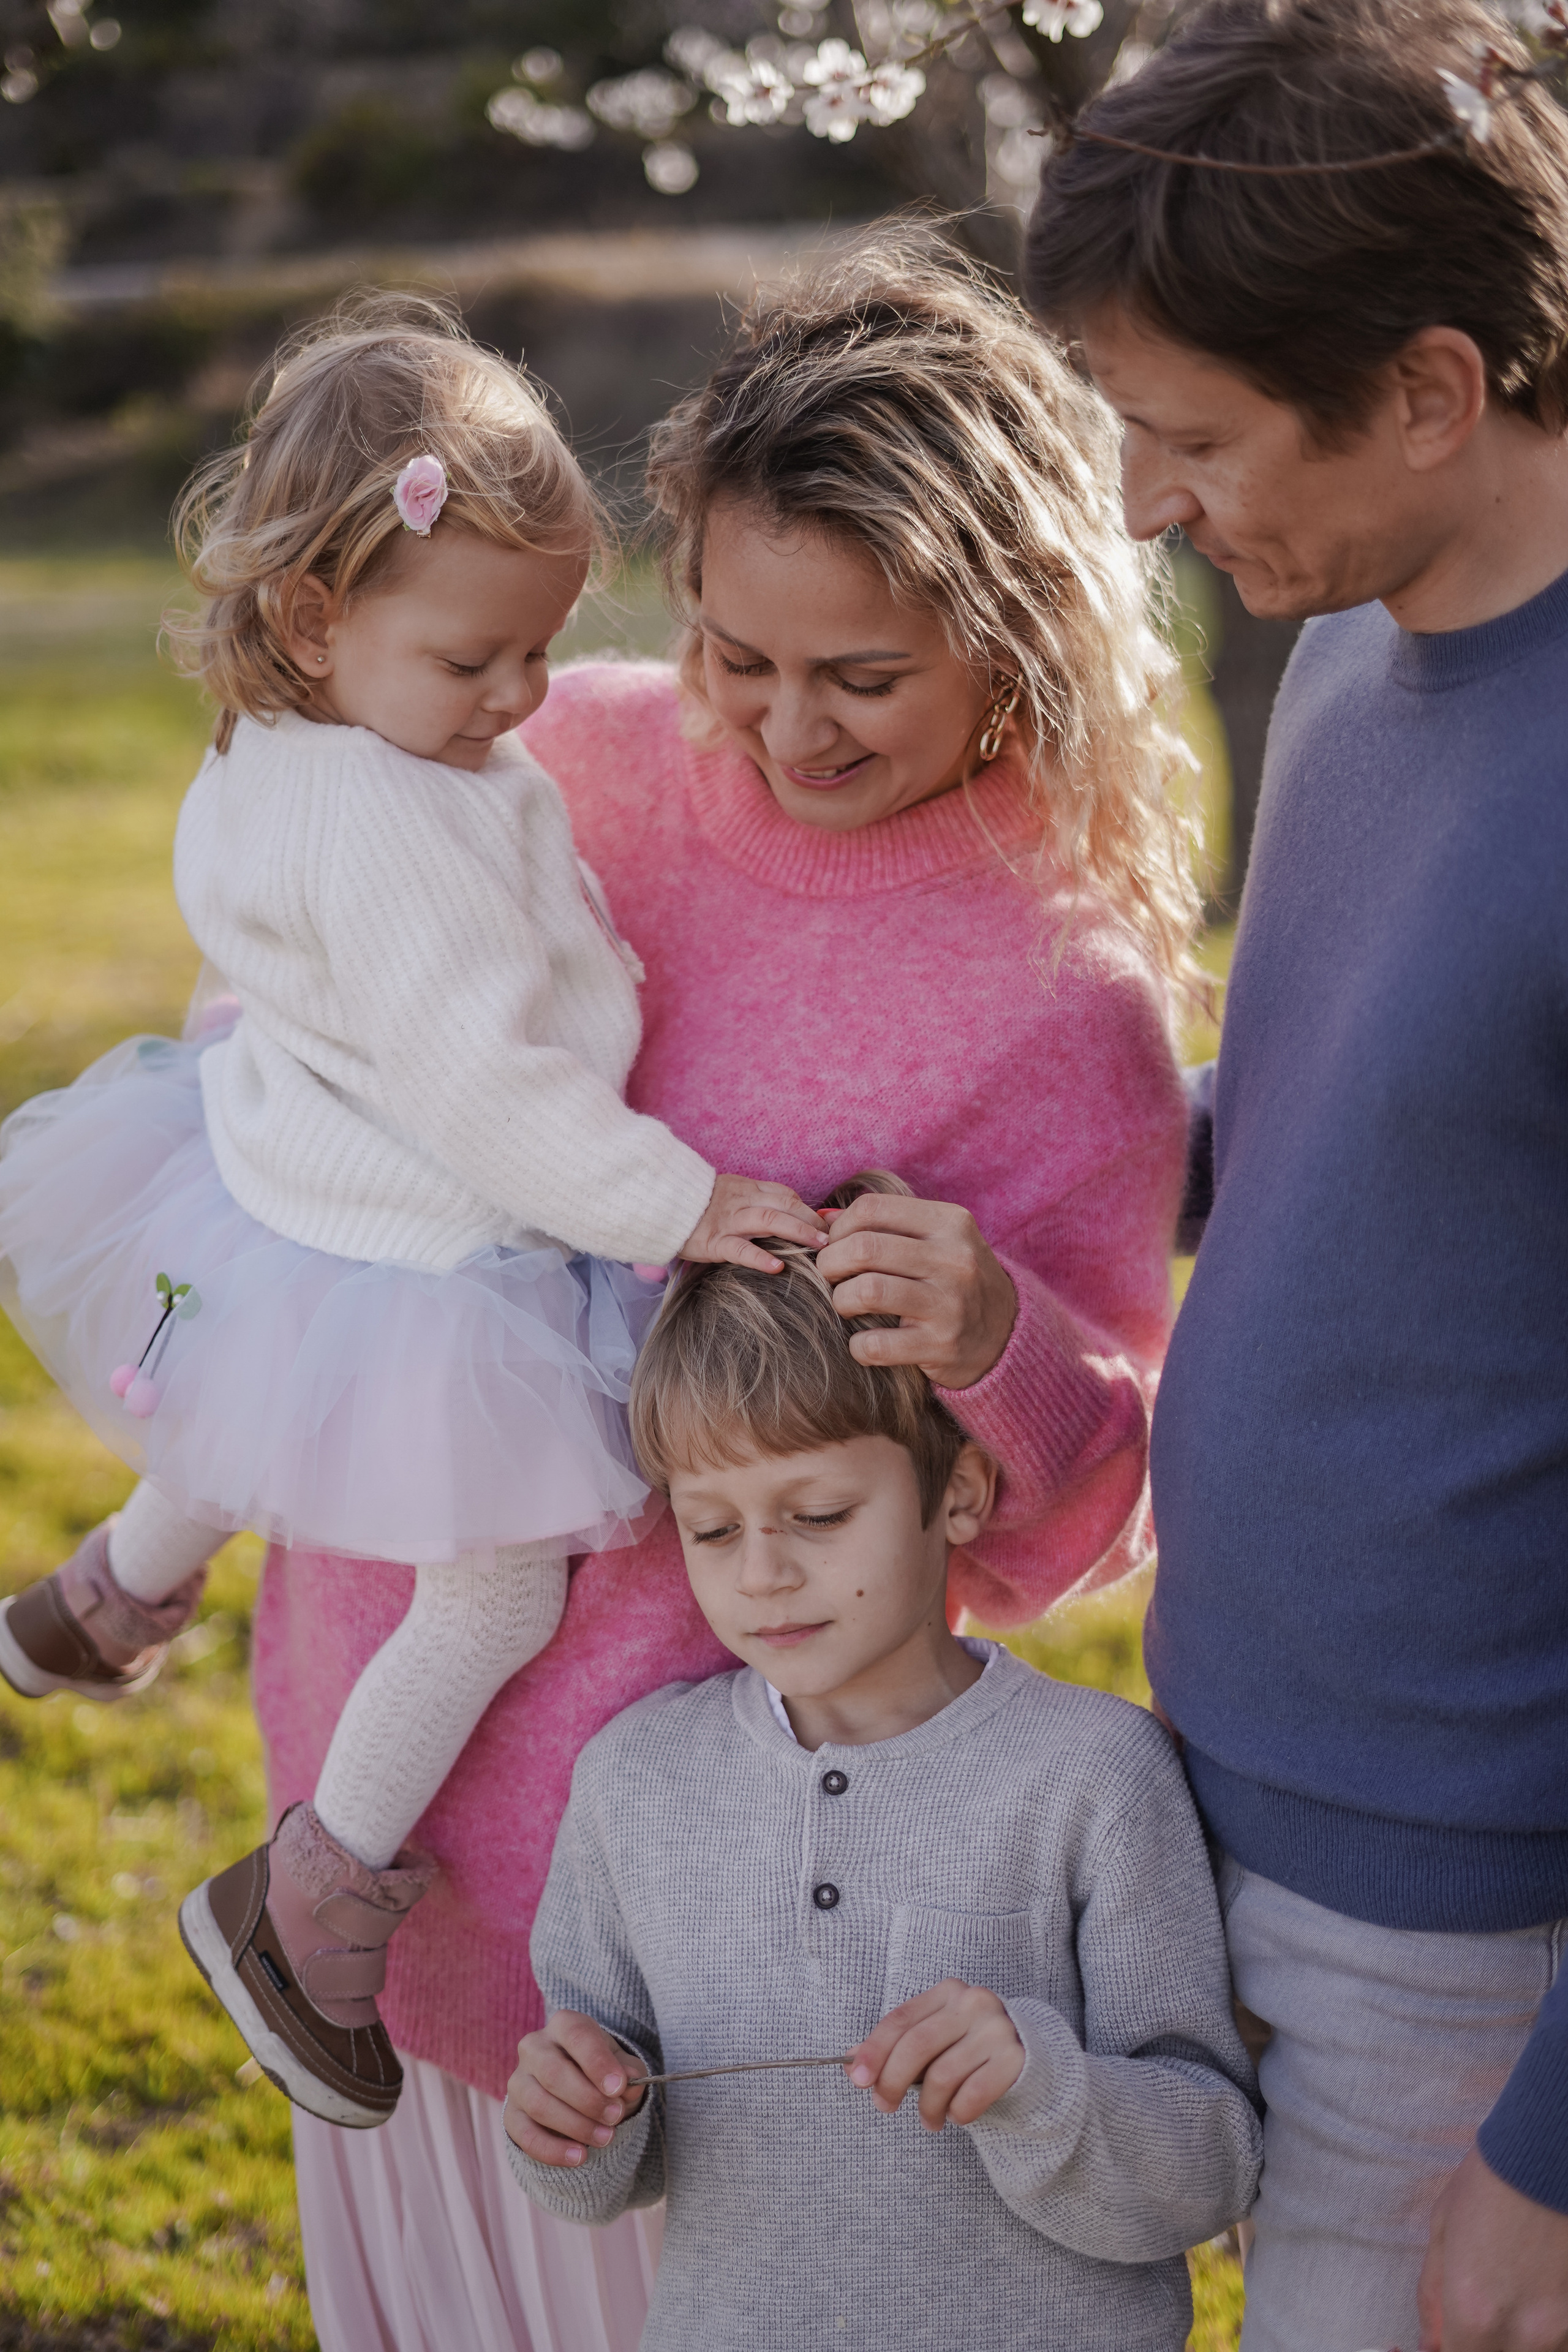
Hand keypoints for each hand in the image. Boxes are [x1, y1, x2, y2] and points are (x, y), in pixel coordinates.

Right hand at [503, 2011, 648, 2168]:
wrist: (578, 2091)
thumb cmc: (601, 2072)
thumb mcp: (621, 2067)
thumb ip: (628, 2071)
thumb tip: (631, 2081)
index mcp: (564, 2025)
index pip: (577, 2036)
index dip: (597, 2062)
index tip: (619, 2088)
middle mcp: (535, 2047)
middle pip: (553, 2072)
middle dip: (588, 2099)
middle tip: (616, 2116)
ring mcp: (518, 2081)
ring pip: (539, 2104)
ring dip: (575, 2125)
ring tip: (605, 2137)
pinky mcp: (511, 2114)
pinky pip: (524, 2135)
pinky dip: (553, 2149)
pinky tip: (579, 2156)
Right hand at [677, 1174, 826, 1274]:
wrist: (656, 1203)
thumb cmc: (693, 1206)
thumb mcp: (727, 1195)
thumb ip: (752, 1203)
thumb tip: (785, 1218)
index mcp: (746, 1188)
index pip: (786, 1195)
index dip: (809, 1209)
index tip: (829, 1226)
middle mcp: (741, 1201)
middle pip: (785, 1205)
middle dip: (813, 1221)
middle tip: (836, 1238)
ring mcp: (727, 1221)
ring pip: (769, 1221)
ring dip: (799, 1233)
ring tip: (820, 1249)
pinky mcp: (711, 1241)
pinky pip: (739, 1248)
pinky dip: (760, 1257)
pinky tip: (777, 1267)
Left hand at [814, 1194, 1017, 1389]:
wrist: (1007, 1334)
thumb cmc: (955, 1279)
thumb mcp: (936, 1240)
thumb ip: (885, 1224)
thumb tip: (823, 1217)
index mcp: (950, 1223)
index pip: (873, 1209)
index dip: (839, 1228)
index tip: (836, 1245)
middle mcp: (955, 1259)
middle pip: (864, 1248)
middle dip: (830, 1263)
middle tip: (830, 1276)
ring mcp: (950, 1304)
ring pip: (867, 1291)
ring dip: (841, 1300)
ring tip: (846, 1304)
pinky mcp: (940, 1346)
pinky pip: (876, 1345)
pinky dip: (858, 1346)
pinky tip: (864, 1342)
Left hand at [846, 1978, 1023, 2131]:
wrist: (1031, 2056)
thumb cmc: (969, 2048)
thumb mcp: (933, 2039)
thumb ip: (895, 2049)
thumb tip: (850, 2065)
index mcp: (947, 1992)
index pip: (900, 2020)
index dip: (874, 2051)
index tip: (858, 2080)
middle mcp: (973, 2003)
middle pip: (917, 2045)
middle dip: (892, 2082)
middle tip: (885, 2106)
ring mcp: (997, 2030)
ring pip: (942, 2076)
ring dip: (927, 2107)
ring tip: (929, 2119)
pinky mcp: (1015, 2059)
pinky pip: (972, 2094)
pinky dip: (956, 2113)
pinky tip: (955, 2115)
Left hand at [1418, 2146, 1567, 2349]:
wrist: (1549, 2153)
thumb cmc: (1490, 2183)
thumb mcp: (1443, 2230)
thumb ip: (1432, 2295)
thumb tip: (1428, 2342)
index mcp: (1473, 2313)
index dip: (1447, 2349)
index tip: (1448, 2334)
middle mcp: (1522, 2333)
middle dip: (1482, 2342)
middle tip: (1482, 2309)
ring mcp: (1560, 2328)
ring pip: (1534, 2351)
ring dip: (1518, 2337)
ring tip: (1512, 2291)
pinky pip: (1558, 2338)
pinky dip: (1545, 2329)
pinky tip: (1537, 2289)